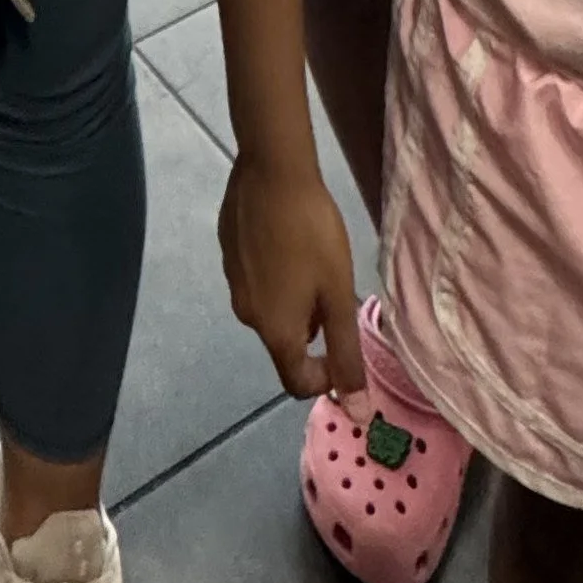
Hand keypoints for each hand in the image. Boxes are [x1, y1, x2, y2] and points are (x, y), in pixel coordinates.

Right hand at [219, 154, 364, 399]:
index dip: (325, 377)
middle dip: (312, 330)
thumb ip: (346, 355)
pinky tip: (288, 241)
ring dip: (294, 301)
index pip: (296, 382)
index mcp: (276, 331)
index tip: (344, 347)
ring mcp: (232, 282)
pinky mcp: (227, 254)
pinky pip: (256, 281)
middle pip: (284, 343)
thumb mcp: (338, 294)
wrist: (271, 170)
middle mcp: (247, 315)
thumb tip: (356, 412)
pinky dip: (274, 274)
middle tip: (333, 291)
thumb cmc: (312, 233)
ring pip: (270, 309)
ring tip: (313, 263)